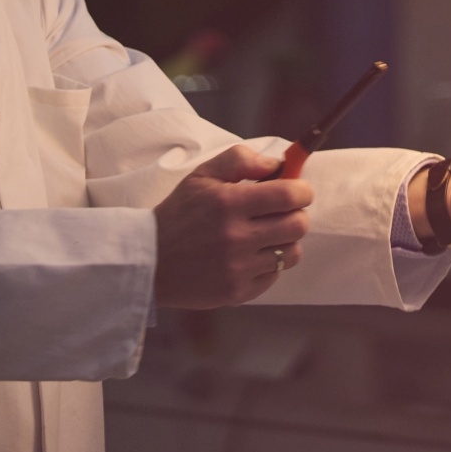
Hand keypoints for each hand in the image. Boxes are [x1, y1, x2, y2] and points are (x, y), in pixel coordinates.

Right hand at [152, 145, 310, 308]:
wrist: (148, 260)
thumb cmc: (180, 213)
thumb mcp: (202, 175)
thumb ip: (240, 160)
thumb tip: (277, 164)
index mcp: (228, 203)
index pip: (290, 195)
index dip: (301, 190)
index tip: (296, 190)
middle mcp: (235, 237)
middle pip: (298, 225)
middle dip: (296, 214)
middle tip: (281, 213)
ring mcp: (237, 268)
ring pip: (292, 253)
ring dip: (285, 241)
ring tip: (264, 235)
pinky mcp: (236, 291)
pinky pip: (274, 275)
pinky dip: (268, 265)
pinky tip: (248, 256)